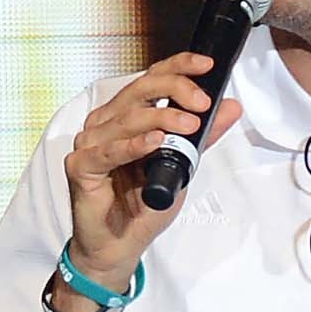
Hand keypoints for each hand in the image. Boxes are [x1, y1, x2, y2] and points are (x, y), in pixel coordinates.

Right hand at [62, 54, 244, 288]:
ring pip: (127, 118)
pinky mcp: (80, 167)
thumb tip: (230, 107)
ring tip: (189, 125)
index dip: (177, 66)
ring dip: (161, 118)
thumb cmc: (142, 206)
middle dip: (174, 90)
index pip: (150, 78)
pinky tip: (155, 142)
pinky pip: (108, 151)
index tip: (205, 66)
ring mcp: (90, 143)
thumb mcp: (182, 165)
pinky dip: (133, 145)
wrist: (120, 246)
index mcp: (126, 115)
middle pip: (139, 90)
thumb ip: (202, 136)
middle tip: (202, 103)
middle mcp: (105, 123)